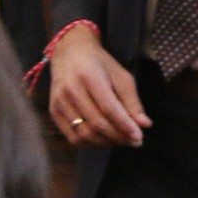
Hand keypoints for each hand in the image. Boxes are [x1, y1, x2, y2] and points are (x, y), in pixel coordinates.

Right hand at [48, 28, 149, 147]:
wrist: (69, 54)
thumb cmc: (100, 64)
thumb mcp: (121, 76)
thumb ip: (132, 101)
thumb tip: (144, 125)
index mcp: (90, 76)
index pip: (109, 108)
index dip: (125, 126)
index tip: (139, 137)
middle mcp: (71, 90)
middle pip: (96, 123)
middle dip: (118, 136)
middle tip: (133, 141)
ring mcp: (59, 102)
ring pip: (84, 134)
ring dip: (105, 142)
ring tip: (120, 140)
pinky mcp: (54, 112)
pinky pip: (72, 137)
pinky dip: (90, 143)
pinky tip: (103, 139)